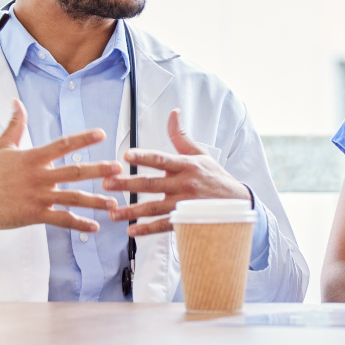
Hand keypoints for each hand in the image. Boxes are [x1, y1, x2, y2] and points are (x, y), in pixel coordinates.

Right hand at [0, 100, 124, 231]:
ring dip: (94, 200)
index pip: (63, 145)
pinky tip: (94, 226)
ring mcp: (38, 196)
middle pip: (74, 172)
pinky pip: (61, 220)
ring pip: (72, 198)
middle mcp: (39, 176)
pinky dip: (79, 223)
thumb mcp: (1, 145)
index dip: (83, 139)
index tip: (102, 134)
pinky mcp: (35, 214)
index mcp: (33, 157)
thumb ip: (15, 124)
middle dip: (98, 170)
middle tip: (118, 169)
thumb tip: (16, 102)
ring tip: (113, 201)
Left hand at [104, 109, 249, 235]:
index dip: (143, 157)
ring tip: (113, 213)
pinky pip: (164, 226)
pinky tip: (131, 231)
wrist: (238, 204)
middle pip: (151, 185)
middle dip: (126, 184)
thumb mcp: (200, 155)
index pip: (161, 159)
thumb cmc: (215, 177)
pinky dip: (147, 230)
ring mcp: (184, 204)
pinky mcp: (186, 221)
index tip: (126, 155)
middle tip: (106, 184)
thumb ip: (181, 136)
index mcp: (186, 166)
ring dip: (131, 212)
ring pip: (154, 208)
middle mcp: (184, 184)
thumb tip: (172, 113)